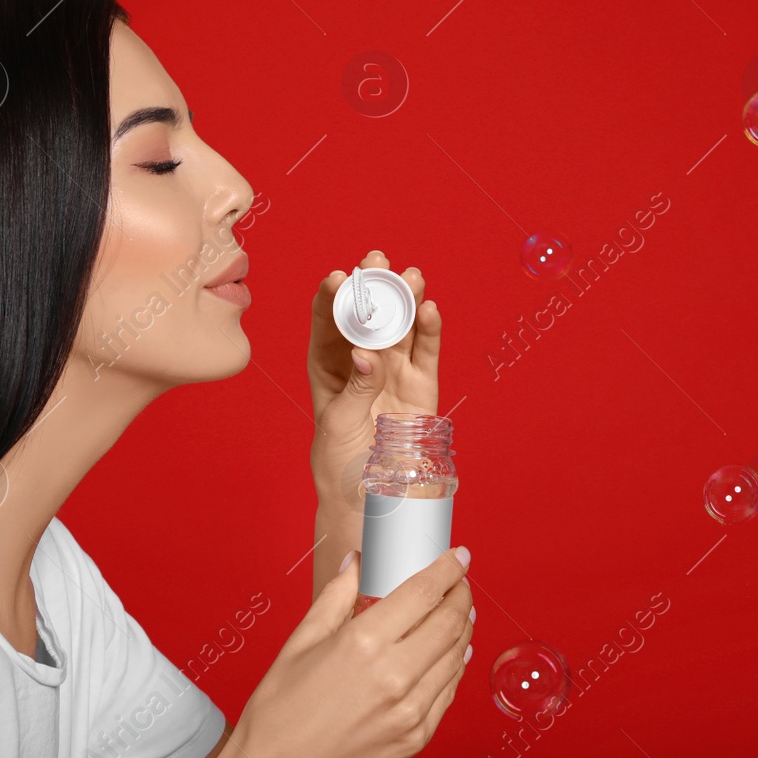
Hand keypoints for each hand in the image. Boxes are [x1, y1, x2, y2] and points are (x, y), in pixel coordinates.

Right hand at [219, 547, 474, 757]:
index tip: (458, 556)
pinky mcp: (417, 737)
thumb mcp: (302, 641)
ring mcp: (409, 710)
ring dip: (462, 628)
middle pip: (450, 621)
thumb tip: (358, 561)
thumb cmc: (280, 710)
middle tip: (459, 582)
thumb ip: (338, 595)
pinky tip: (447, 653)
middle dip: (461, 594)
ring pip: (457, 655)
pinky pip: (449, 690)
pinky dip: (453, 665)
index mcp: (362, 643)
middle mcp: (393, 676)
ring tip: (456, 613)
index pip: (424, 592)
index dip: (448, 568)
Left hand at [307, 251, 440, 496]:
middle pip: (367, 317)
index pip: (328, 325)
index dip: (332, 299)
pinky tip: (430, 309)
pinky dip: (430, 331)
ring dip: (405, 300)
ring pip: (400, 327)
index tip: (337, 277)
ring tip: (410, 276)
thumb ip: (356, 387)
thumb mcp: (338, 425)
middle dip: (372, 287)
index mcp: (328, 368)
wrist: (370, 496)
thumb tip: (367, 353)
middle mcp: (362, 362)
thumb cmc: (340, 462)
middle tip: (377, 260)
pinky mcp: (421, 386)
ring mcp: (394, 372)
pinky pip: (426, 353)